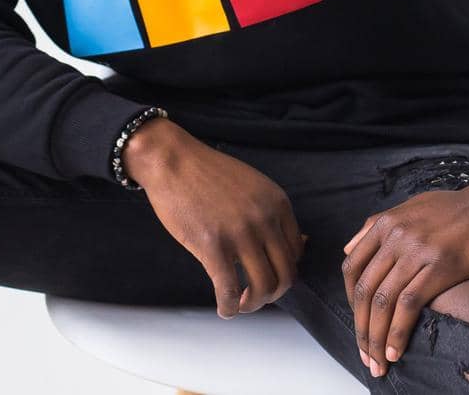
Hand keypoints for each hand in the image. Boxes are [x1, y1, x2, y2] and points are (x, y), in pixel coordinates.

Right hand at [124, 119, 306, 317]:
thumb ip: (270, 212)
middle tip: (256, 296)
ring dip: (253, 304)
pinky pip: (229, 289)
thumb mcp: (252, 185)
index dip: (283, 270)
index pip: (296, 252)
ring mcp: (240, 234)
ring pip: (263, 287)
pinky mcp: (213, 246)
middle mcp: (265, 220)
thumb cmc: (206, 173)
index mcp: (277, 204)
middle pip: (285, 274)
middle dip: (273, 293)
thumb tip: (292, 242)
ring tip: (240, 303)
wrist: (171, 160)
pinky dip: (229, 307)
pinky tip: (224, 309)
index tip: (268, 276)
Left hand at [341, 183, 468, 377]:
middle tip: (364, 356)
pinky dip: (397, 331)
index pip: (352, 267)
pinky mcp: (441, 266)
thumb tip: (351, 247)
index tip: (360, 323)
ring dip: (375, 337)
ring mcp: (417, 250)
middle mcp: (396, 236)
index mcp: (387, 223)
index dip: (350, 301)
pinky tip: (395, 351)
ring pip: (382, 301)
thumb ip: (381, 226)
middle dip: (361, 328)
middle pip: (364, 289)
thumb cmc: (464, 207)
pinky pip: (408, 304)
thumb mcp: (414, 206)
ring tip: (377, 363)